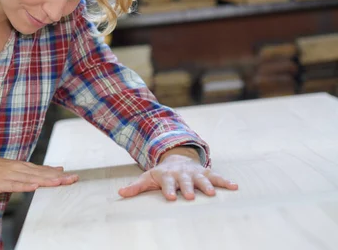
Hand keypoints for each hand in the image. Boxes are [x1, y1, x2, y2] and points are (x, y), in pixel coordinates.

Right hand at [0, 154, 78, 193]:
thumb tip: (52, 170)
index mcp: (23, 167)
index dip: (59, 174)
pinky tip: (34, 186)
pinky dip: (25, 186)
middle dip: (58, 177)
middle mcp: (19, 169)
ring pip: (32, 179)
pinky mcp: (1, 183)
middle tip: (74, 178)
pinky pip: (15, 185)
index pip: (44, 170)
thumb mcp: (15, 167)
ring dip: (45, 180)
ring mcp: (11, 175)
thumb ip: (33, 170)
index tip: (74, 176)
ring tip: (59, 182)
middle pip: (42, 174)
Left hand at [118, 148, 237, 200]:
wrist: (176, 158)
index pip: (168, 183)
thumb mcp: (147, 178)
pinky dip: (225, 181)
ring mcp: (195, 173)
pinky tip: (235, 187)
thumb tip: (120, 194)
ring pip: (202, 179)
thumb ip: (136, 187)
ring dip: (207, 185)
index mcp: (167, 176)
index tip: (171, 197)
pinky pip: (217, 177)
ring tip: (213, 194)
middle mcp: (182, 174)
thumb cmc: (161, 174)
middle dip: (188, 188)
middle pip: (185, 181)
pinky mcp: (206, 173)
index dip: (169, 189)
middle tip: (191, 196)